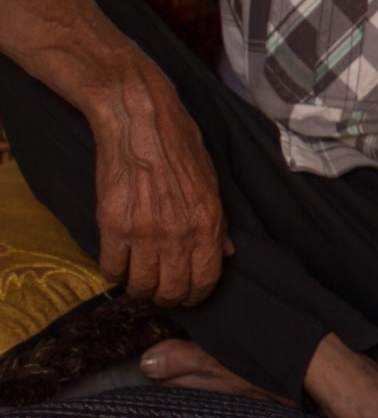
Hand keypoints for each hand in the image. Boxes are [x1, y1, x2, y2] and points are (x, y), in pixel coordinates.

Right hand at [90, 60, 232, 306]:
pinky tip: (118, 262)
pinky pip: (111, 268)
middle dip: (167, 297)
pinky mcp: (112, 226)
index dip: (197, 295)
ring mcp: (144, 232)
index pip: (206, 279)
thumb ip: (218, 222)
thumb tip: (227, 252)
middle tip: (160, 290)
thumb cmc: (180, 145)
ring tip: (138, 280)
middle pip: (172, 291)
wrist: (139, 120)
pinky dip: (114, 272)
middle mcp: (178, 233)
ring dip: (139, 289)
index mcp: (207, 221)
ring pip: (140, 286)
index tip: (189, 295)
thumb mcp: (211, 181)